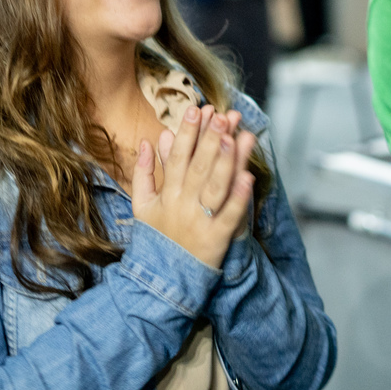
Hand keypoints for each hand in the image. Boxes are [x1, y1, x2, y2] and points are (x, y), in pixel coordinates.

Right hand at [132, 105, 254, 268]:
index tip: (197, 109)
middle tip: (222, 114)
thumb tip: (148, 140)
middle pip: (199, 166)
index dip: (188, 132)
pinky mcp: (216, 240)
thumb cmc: (155, 239)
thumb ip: (145, 172)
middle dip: (210, 138)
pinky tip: (248, 177)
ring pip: (215, 186)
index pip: (178, 157)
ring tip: (235, 136)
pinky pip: (229, 216)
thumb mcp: (142, 205)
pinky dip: (238, 198)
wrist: (161, 281)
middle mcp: (182, 204)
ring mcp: (200, 221)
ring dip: (225, 161)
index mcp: (166, 194)